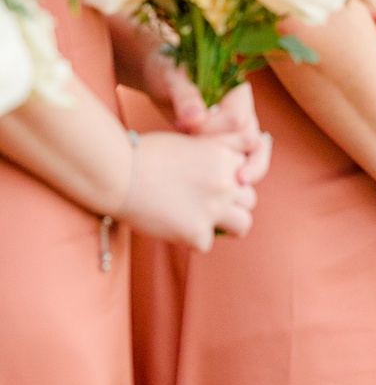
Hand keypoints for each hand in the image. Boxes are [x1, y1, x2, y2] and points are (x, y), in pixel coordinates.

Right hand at [114, 130, 258, 247]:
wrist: (116, 173)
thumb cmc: (143, 154)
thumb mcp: (186, 141)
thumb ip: (212, 152)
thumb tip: (229, 164)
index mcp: (225, 157)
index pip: (246, 172)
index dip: (232, 179)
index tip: (215, 184)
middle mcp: (227, 182)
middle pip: (249, 199)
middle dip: (233, 203)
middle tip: (213, 208)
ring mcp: (214, 208)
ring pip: (242, 224)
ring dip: (228, 226)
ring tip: (208, 225)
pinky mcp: (196, 232)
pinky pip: (205, 243)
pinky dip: (190, 240)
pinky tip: (173, 231)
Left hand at [149, 57, 274, 185]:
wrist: (158, 79)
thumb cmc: (166, 71)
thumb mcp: (173, 78)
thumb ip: (185, 97)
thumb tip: (195, 120)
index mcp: (238, 91)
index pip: (237, 119)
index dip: (213, 128)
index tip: (184, 125)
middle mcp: (243, 111)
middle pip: (255, 141)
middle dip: (245, 159)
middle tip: (233, 176)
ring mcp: (236, 129)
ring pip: (253, 154)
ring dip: (245, 170)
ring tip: (234, 185)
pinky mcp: (224, 142)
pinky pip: (238, 160)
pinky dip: (231, 173)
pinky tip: (216, 185)